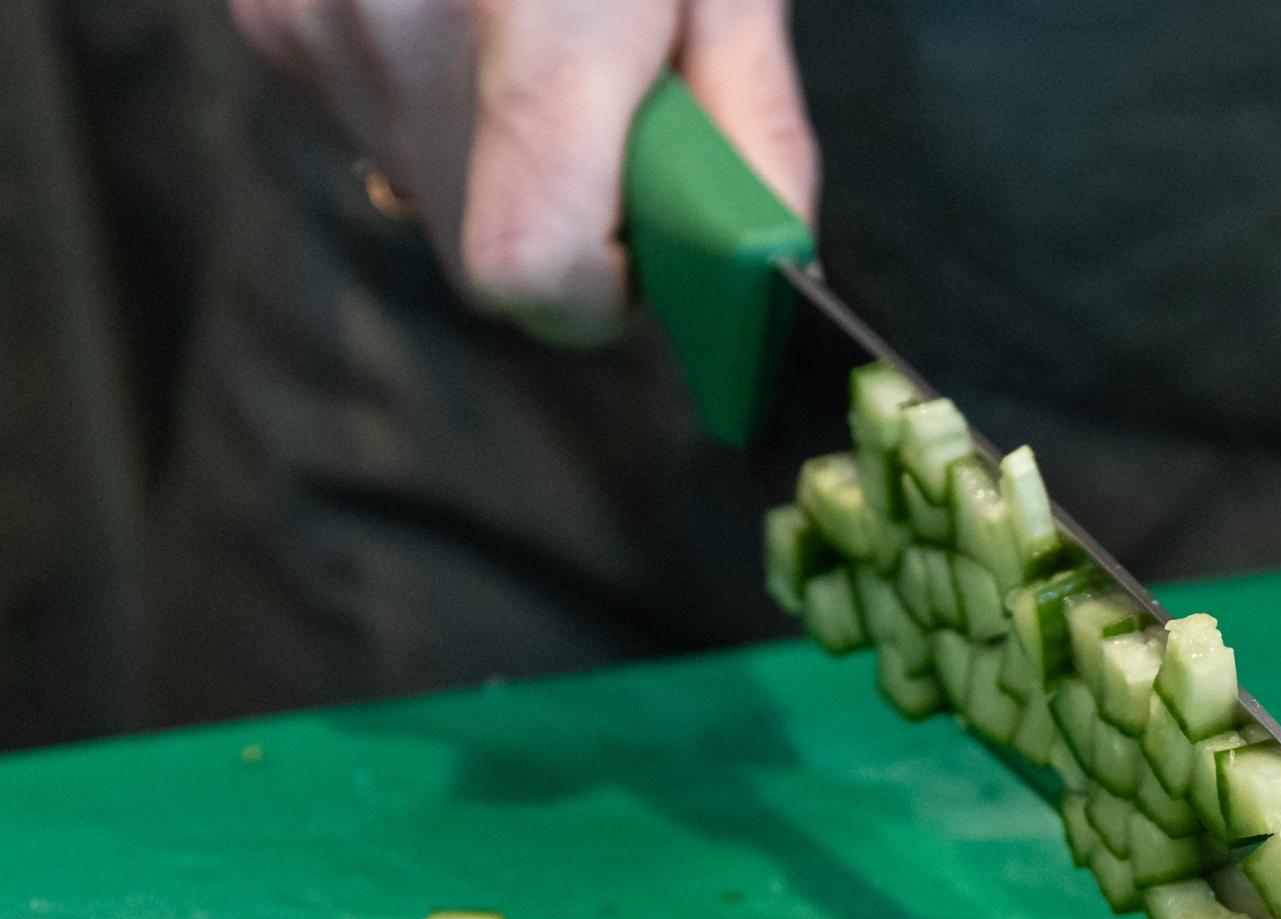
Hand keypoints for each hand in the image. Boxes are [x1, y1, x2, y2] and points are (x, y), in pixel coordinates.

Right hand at [231, 0, 816, 344]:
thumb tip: (766, 265)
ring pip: (428, 191)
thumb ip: (750, 122)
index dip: (602, 286)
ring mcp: (316, 25)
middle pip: (483, 250)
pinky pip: (373, 126)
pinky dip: (436, 104)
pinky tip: (467, 12)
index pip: (531, 267)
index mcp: (534, 22)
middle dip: (570, 222)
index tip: (650, 238)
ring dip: (503, 158)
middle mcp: (400, 30)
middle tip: (612, 116)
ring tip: (534, 36)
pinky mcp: (272, 19)